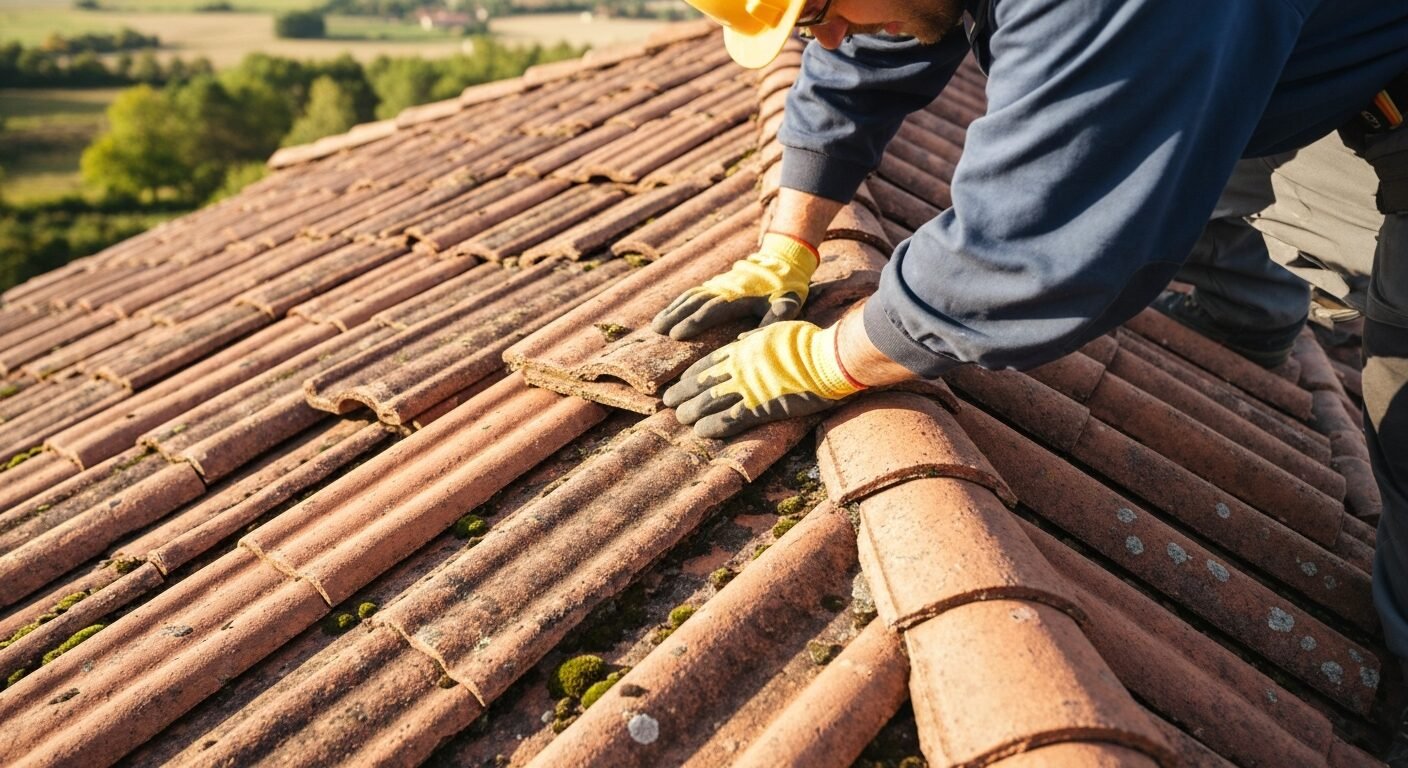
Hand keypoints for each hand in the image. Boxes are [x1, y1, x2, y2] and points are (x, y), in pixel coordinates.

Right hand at [651, 232, 818, 339]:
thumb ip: (772, 323)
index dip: (693, 322)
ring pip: (690, 296)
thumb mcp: (787, 306)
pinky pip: (693, 292)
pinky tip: (668, 313)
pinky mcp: (716, 283)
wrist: (784, 262)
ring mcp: (719, 284)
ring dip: (672, 309)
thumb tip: (744, 340)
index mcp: (741, 296)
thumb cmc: (787, 290)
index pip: (712, 310)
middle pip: (695, 302)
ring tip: (655, 326)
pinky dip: (678, 302)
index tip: (676, 335)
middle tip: (657, 331)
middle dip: (675, 316)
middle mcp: (725, 288)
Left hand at [663, 321, 864, 437]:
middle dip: (684, 392)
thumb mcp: (778, 330)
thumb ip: (758, 336)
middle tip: (669, 402)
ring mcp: (750, 387)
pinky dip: (714, 426)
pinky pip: (731, 419)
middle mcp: (742, 366)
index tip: (681, 381)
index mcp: (746, 347)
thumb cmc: (812, 343)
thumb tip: (744, 336)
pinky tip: (701, 432)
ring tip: (680, 419)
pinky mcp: (762, 406)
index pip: (710, 361)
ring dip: (693, 411)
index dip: (692, 373)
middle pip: (704, 381)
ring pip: (711, 401)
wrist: (830, 358)